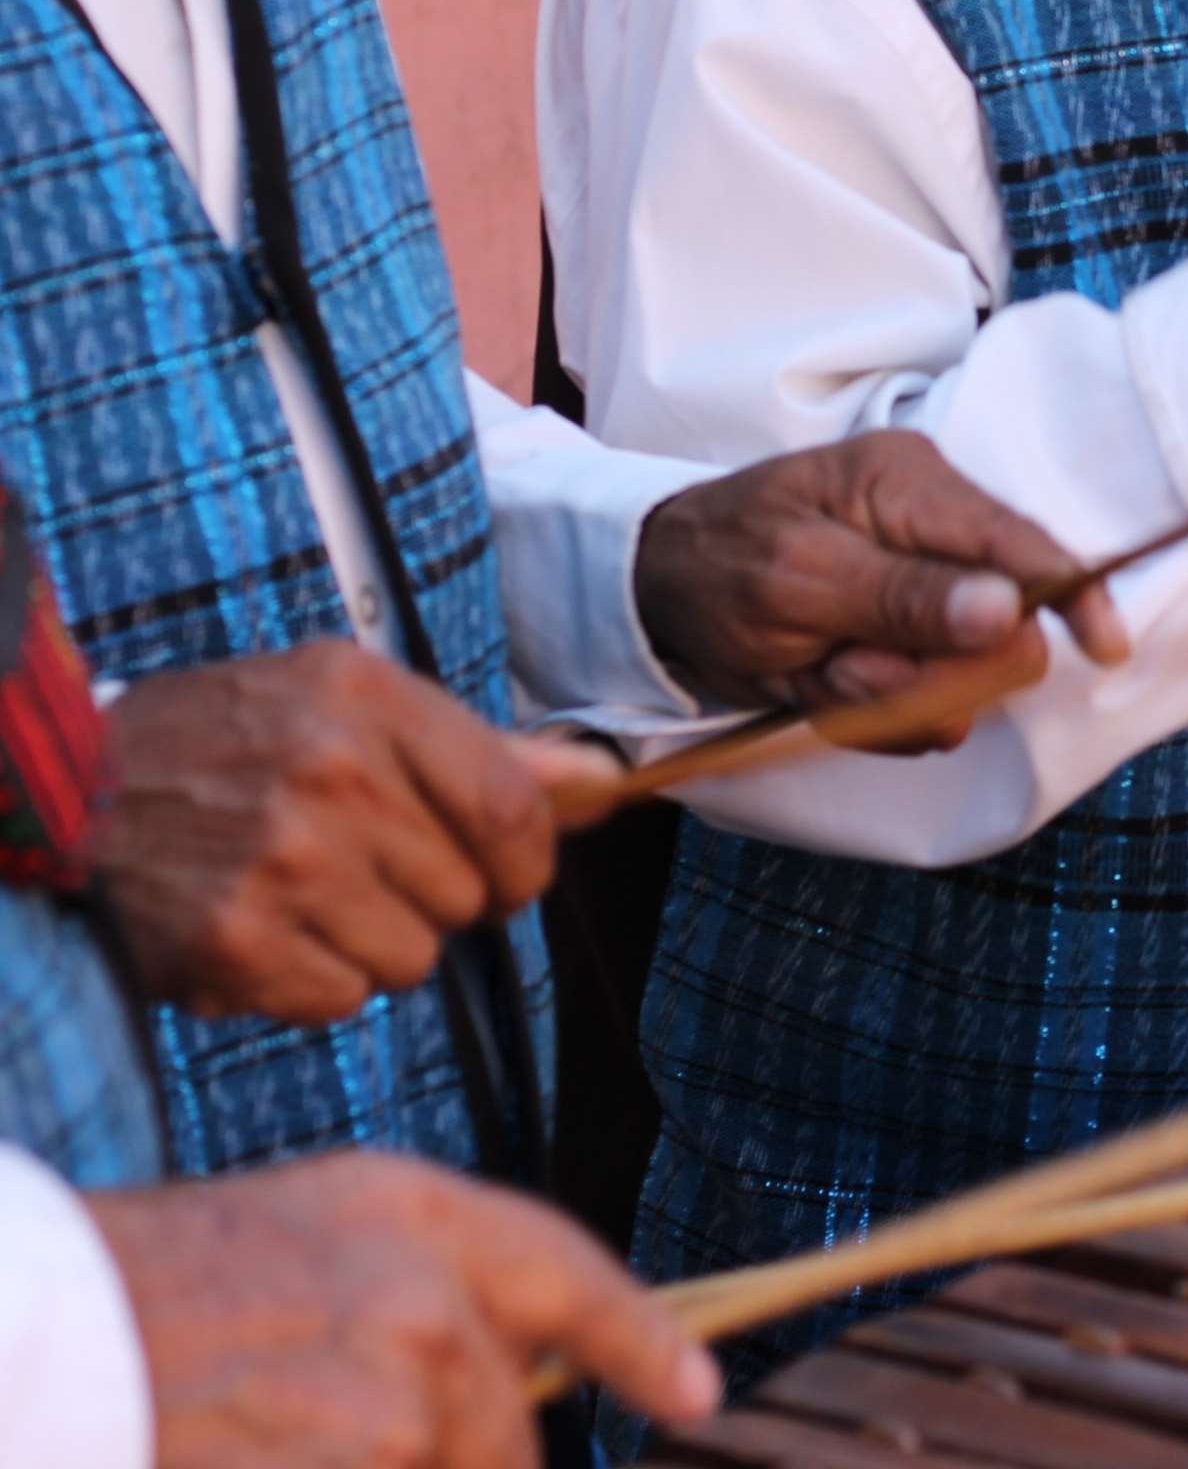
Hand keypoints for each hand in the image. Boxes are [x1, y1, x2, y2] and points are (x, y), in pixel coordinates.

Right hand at [90, 1153, 719, 1467]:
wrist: (47, 1330)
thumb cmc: (146, 1287)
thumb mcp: (301, 1237)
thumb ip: (413, 1285)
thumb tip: (489, 1368)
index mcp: (413, 1212)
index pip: (571, 1277)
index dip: (643, 1342)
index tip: (697, 1395)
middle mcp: (430, 1295)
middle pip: (506, 1426)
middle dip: (464, 1461)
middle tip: (371, 1446)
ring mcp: (400, 1391)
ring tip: (282, 1436)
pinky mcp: (369, 1458)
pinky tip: (267, 1455)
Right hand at [95, 642, 559, 1025]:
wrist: (71, 783)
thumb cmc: (233, 739)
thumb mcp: (352, 703)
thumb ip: (480, 750)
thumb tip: (604, 785)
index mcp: (370, 700)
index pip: (515, 811)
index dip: (529, 865)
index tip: (511, 880)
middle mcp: (331, 775)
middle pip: (468, 895)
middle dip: (432, 897)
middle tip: (360, 870)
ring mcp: (282, 861)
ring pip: (412, 958)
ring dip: (374, 944)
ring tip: (308, 897)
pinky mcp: (234, 939)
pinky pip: (342, 1000)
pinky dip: (312, 982)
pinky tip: (268, 931)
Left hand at [634, 430, 1122, 720]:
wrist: (645, 594)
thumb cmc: (715, 562)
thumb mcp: (797, 578)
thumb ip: (905, 596)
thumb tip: (1010, 608)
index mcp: (913, 488)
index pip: (1023, 542)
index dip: (1075, 595)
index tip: (1105, 648)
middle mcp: (932, 534)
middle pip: (999, 627)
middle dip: (928, 669)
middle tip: (846, 667)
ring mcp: (920, 592)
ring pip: (956, 677)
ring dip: (884, 694)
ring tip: (816, 671)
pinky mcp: (902, 641)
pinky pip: (920, 703)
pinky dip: (869, 710)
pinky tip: (820, 684)